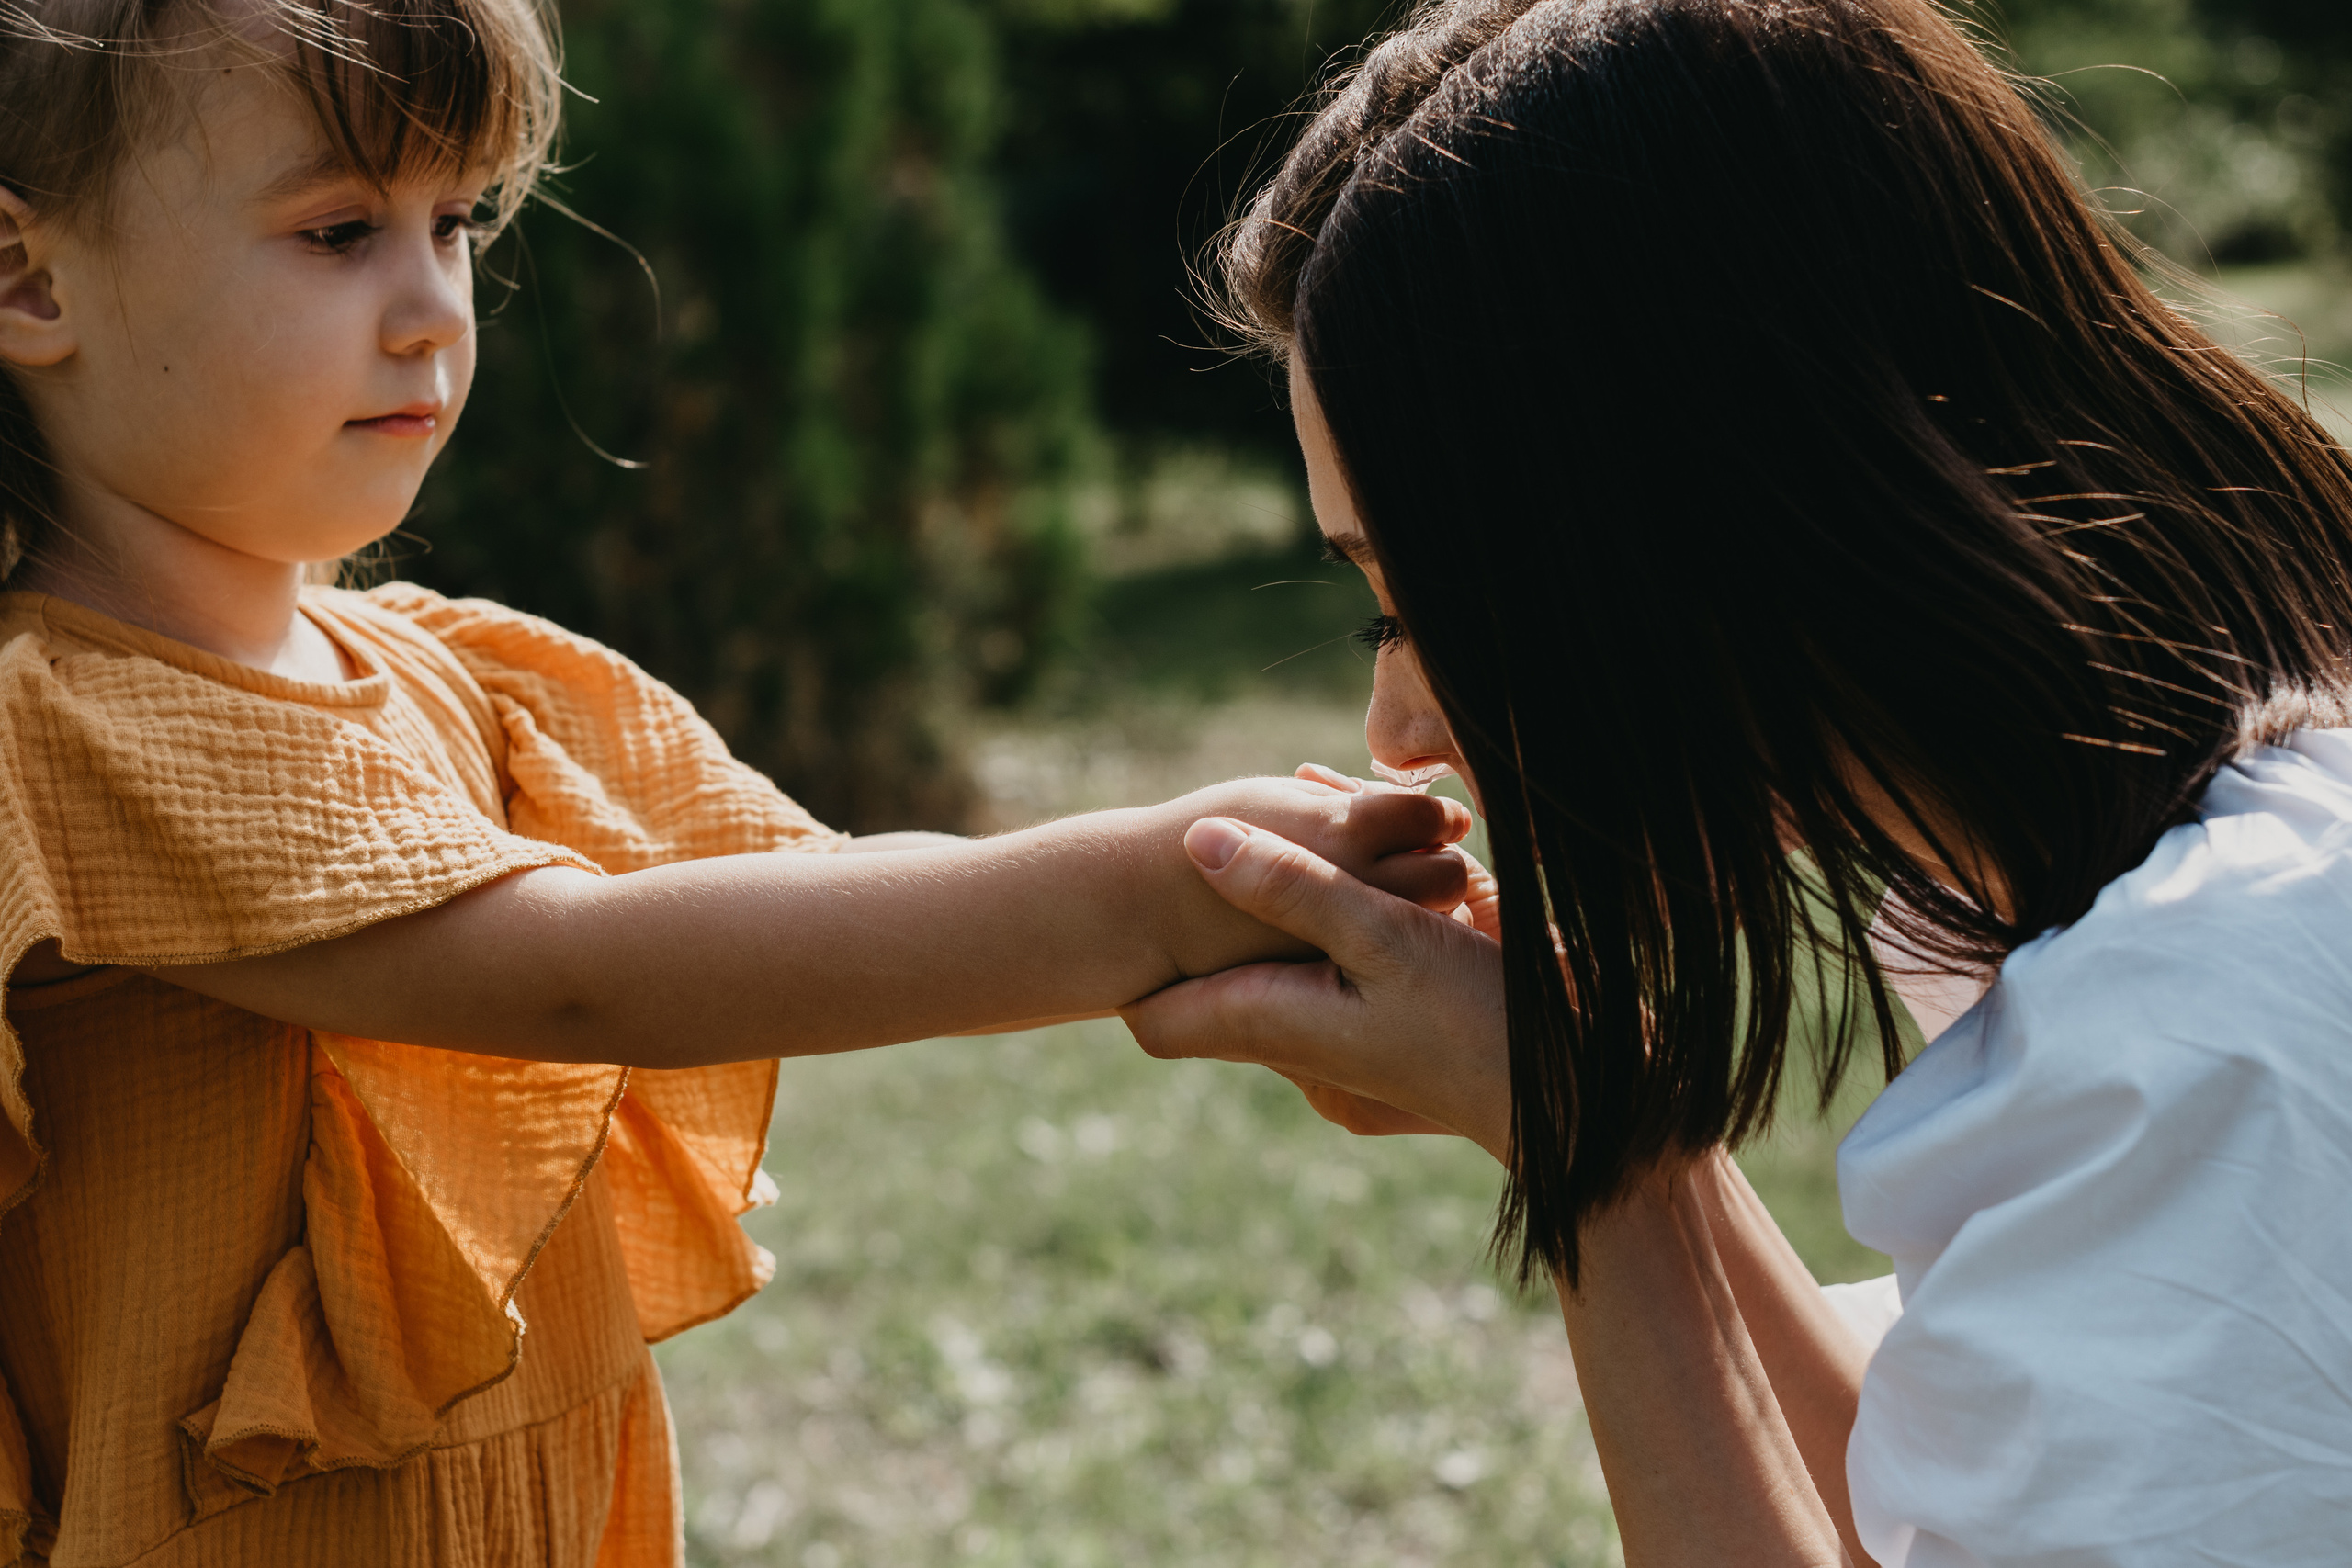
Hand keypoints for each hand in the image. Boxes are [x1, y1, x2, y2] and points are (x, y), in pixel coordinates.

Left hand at [1119, 814, 1511, 1160]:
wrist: (1584, 1095)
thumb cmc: (1485, 1023)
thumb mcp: (1385, 937)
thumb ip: (1290, 887)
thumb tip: (1192, 841)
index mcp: (1271, 1025)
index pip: (1155, 1018)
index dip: (1137, 959)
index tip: (1139, 893)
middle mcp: (1296, 1032)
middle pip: (1217, 961)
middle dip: (1228, 887)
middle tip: (1250, 813)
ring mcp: (1344, 1021)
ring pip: (1284, 937)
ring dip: (1303, 876)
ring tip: (1331, 802)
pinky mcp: (1393, 1002)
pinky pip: (1342, 937)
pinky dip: (1355, 887)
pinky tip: (1390, 830)